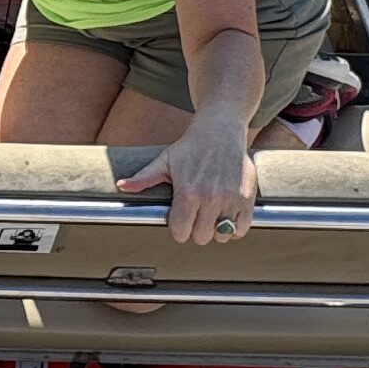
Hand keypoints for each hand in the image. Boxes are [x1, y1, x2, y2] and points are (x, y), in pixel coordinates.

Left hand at [118, 112, 261, 252]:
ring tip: (211, 217)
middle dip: (195, 230)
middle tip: (195, 217)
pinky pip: (242, 229)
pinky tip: (226, 216)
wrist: (220, 130)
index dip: (177, 228)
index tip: (179, 220)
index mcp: (187, 192)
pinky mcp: (247, 198)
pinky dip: (235, 228)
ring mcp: (230, 199)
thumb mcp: (164, 161)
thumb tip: (121, 186)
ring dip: (215, 230)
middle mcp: (209, 198)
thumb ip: (143, 178)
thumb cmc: (191, 147)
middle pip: (200, 237)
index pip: (180, 232)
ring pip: (221, 236)